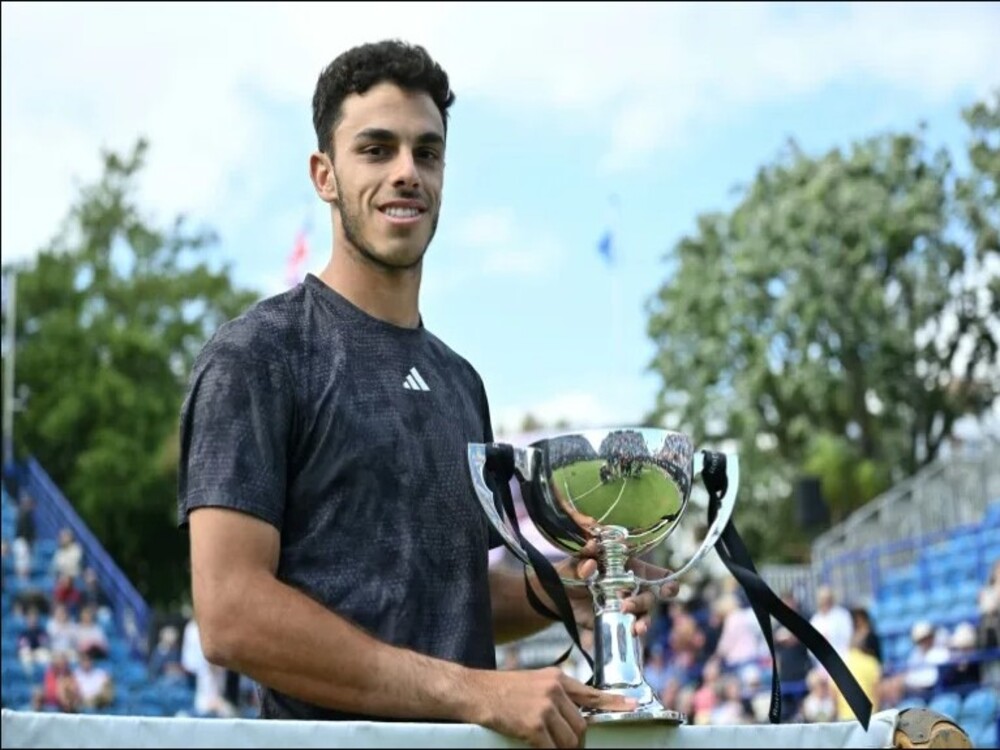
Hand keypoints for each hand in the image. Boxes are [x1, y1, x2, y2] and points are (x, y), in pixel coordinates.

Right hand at [467, 666, 636, 747]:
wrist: (477, 692)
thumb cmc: (503, 689)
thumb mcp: (535, 681)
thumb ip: (557, 693)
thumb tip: (576, 713)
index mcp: (557, 678)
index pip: (592, 692)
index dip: (614, 702)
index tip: (633, 705)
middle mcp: (554, 690)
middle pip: (581, 724)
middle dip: (574, 738)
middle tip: (561, 742)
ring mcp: (544, 707)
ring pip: (571, 739)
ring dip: (561, 747)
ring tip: (544, 741)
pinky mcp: (533, 725)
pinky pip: (552, 749)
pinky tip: (535, 744)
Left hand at [554, 539, 678, 638]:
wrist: (556, 595)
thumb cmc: (571, 571)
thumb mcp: (575, 562)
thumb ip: (583, 561)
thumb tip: (591, 564)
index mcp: (626, 567)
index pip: (654, 573)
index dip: (666, 579)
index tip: (669, 588)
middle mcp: (630, 587)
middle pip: (649, 595)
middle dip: (643, 602)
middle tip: (626, 606)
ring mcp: (624, 606)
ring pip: (643, 614)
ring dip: (642, 620)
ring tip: (636, 628)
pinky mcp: (615, 622)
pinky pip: (629, 629)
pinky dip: (632, 631)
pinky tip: (631, 634)